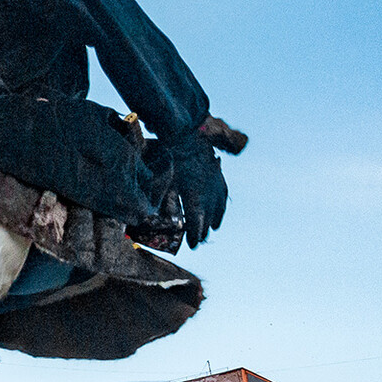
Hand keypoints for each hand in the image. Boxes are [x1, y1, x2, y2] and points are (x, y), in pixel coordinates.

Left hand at [168, 133, 228, 248]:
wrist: (187, 136)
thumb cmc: (172, 159)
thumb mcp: (163, 181)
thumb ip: (163, 201)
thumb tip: (158, 219)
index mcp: (195, 195)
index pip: (196, 222)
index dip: (194, 235)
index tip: (192, 245)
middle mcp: (209, 193)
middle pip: (208, 218)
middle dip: (202, 231)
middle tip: (197, 241)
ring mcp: (216, 185)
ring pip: (217, 209)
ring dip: (212, 222)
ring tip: (208, 231)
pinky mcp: (219, 177)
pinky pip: (223, 197)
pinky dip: (221, 209)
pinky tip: (218, 218)